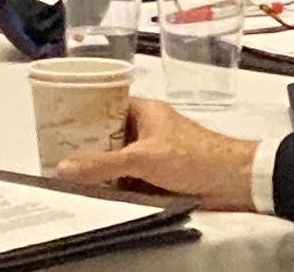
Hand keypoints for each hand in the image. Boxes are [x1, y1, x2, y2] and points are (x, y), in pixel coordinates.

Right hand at [56, 98, 257, 210]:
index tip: (59, 120)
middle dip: (87, 144)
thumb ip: (103, 164)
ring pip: (119, 157)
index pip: (105, 102)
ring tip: (72, 174)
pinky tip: (99, 190)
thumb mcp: (142, 158)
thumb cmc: (195, 156)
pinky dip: (117, 183)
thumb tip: (64, 167)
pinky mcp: (161, 174)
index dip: (83, 110)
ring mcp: (155, 152)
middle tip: (59, 152)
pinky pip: (131, 176)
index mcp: (144, 110)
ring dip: (102, 167)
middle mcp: (148, 128)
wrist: (235, 181)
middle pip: (109, 133)